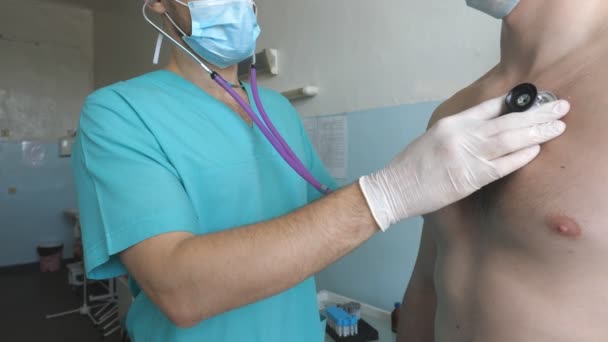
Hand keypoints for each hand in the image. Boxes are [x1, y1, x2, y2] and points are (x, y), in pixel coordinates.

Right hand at [359, 96, 569, 230]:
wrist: (393, 188)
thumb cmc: (411, 167)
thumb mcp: (433, 138)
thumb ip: (458, 132)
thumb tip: (486, 129)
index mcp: (450, 123)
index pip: (489, 107)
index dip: (516, 102)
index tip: (537, 99)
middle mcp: (459, 135)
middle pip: (506, 120)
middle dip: (536, 114)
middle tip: (559, 107)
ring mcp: (465, 155)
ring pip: (508, 139)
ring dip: (536, 132)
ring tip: (557, 126)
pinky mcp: (468, 177)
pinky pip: (501, 165)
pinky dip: (520, 156)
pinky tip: (536, 149)